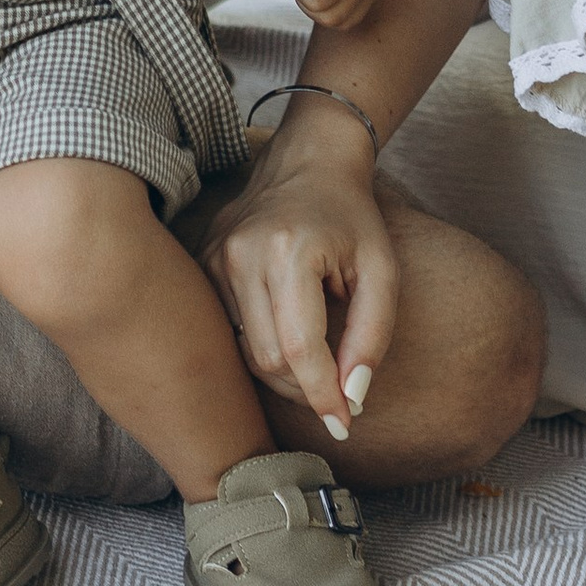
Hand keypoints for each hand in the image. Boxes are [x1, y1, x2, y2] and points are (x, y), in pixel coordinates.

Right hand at [196, 111, 398, 439]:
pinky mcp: (203, 264)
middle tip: (337, 394)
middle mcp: (242, 254)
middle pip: (268, 359)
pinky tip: (287, 339)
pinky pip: (229, 332)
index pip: (300, 349)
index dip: (323, 395)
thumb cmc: (352, 217)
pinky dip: (261, 349)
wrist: (308, 161)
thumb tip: (351, 399)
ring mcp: (215, 258)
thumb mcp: (383, 272)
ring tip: (318, 365)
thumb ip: (372, 336)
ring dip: (285, 373)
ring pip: (244, 353)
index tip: (344, 424)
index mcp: (290, 249)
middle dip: (306, 388)